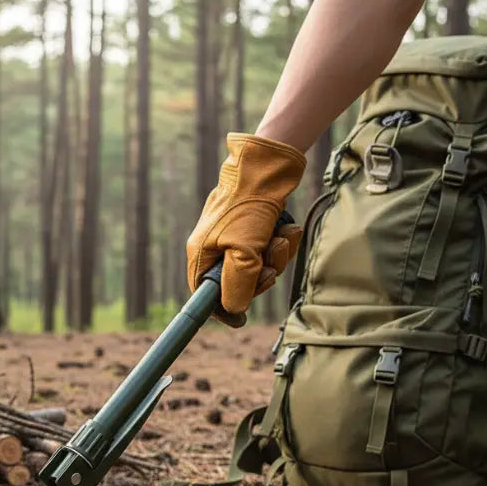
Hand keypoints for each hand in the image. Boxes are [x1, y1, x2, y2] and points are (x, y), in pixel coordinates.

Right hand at [187, 133, 305, 326]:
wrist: (267, 166)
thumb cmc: (248, 206)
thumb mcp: (242, 250)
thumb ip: (238, 285)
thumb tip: (233, 311)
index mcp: (201, 255)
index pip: (207, 296)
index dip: (224, 308)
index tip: (241, 319)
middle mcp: (216, 248)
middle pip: (238, 284)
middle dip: (260, 277)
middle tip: (268, 264)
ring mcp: (236, 238)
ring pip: (259, 268)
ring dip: (276, 258)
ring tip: (279, 237)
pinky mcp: (256, 229)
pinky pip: (271, 251)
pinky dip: (281, 243)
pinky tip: (285, 230)